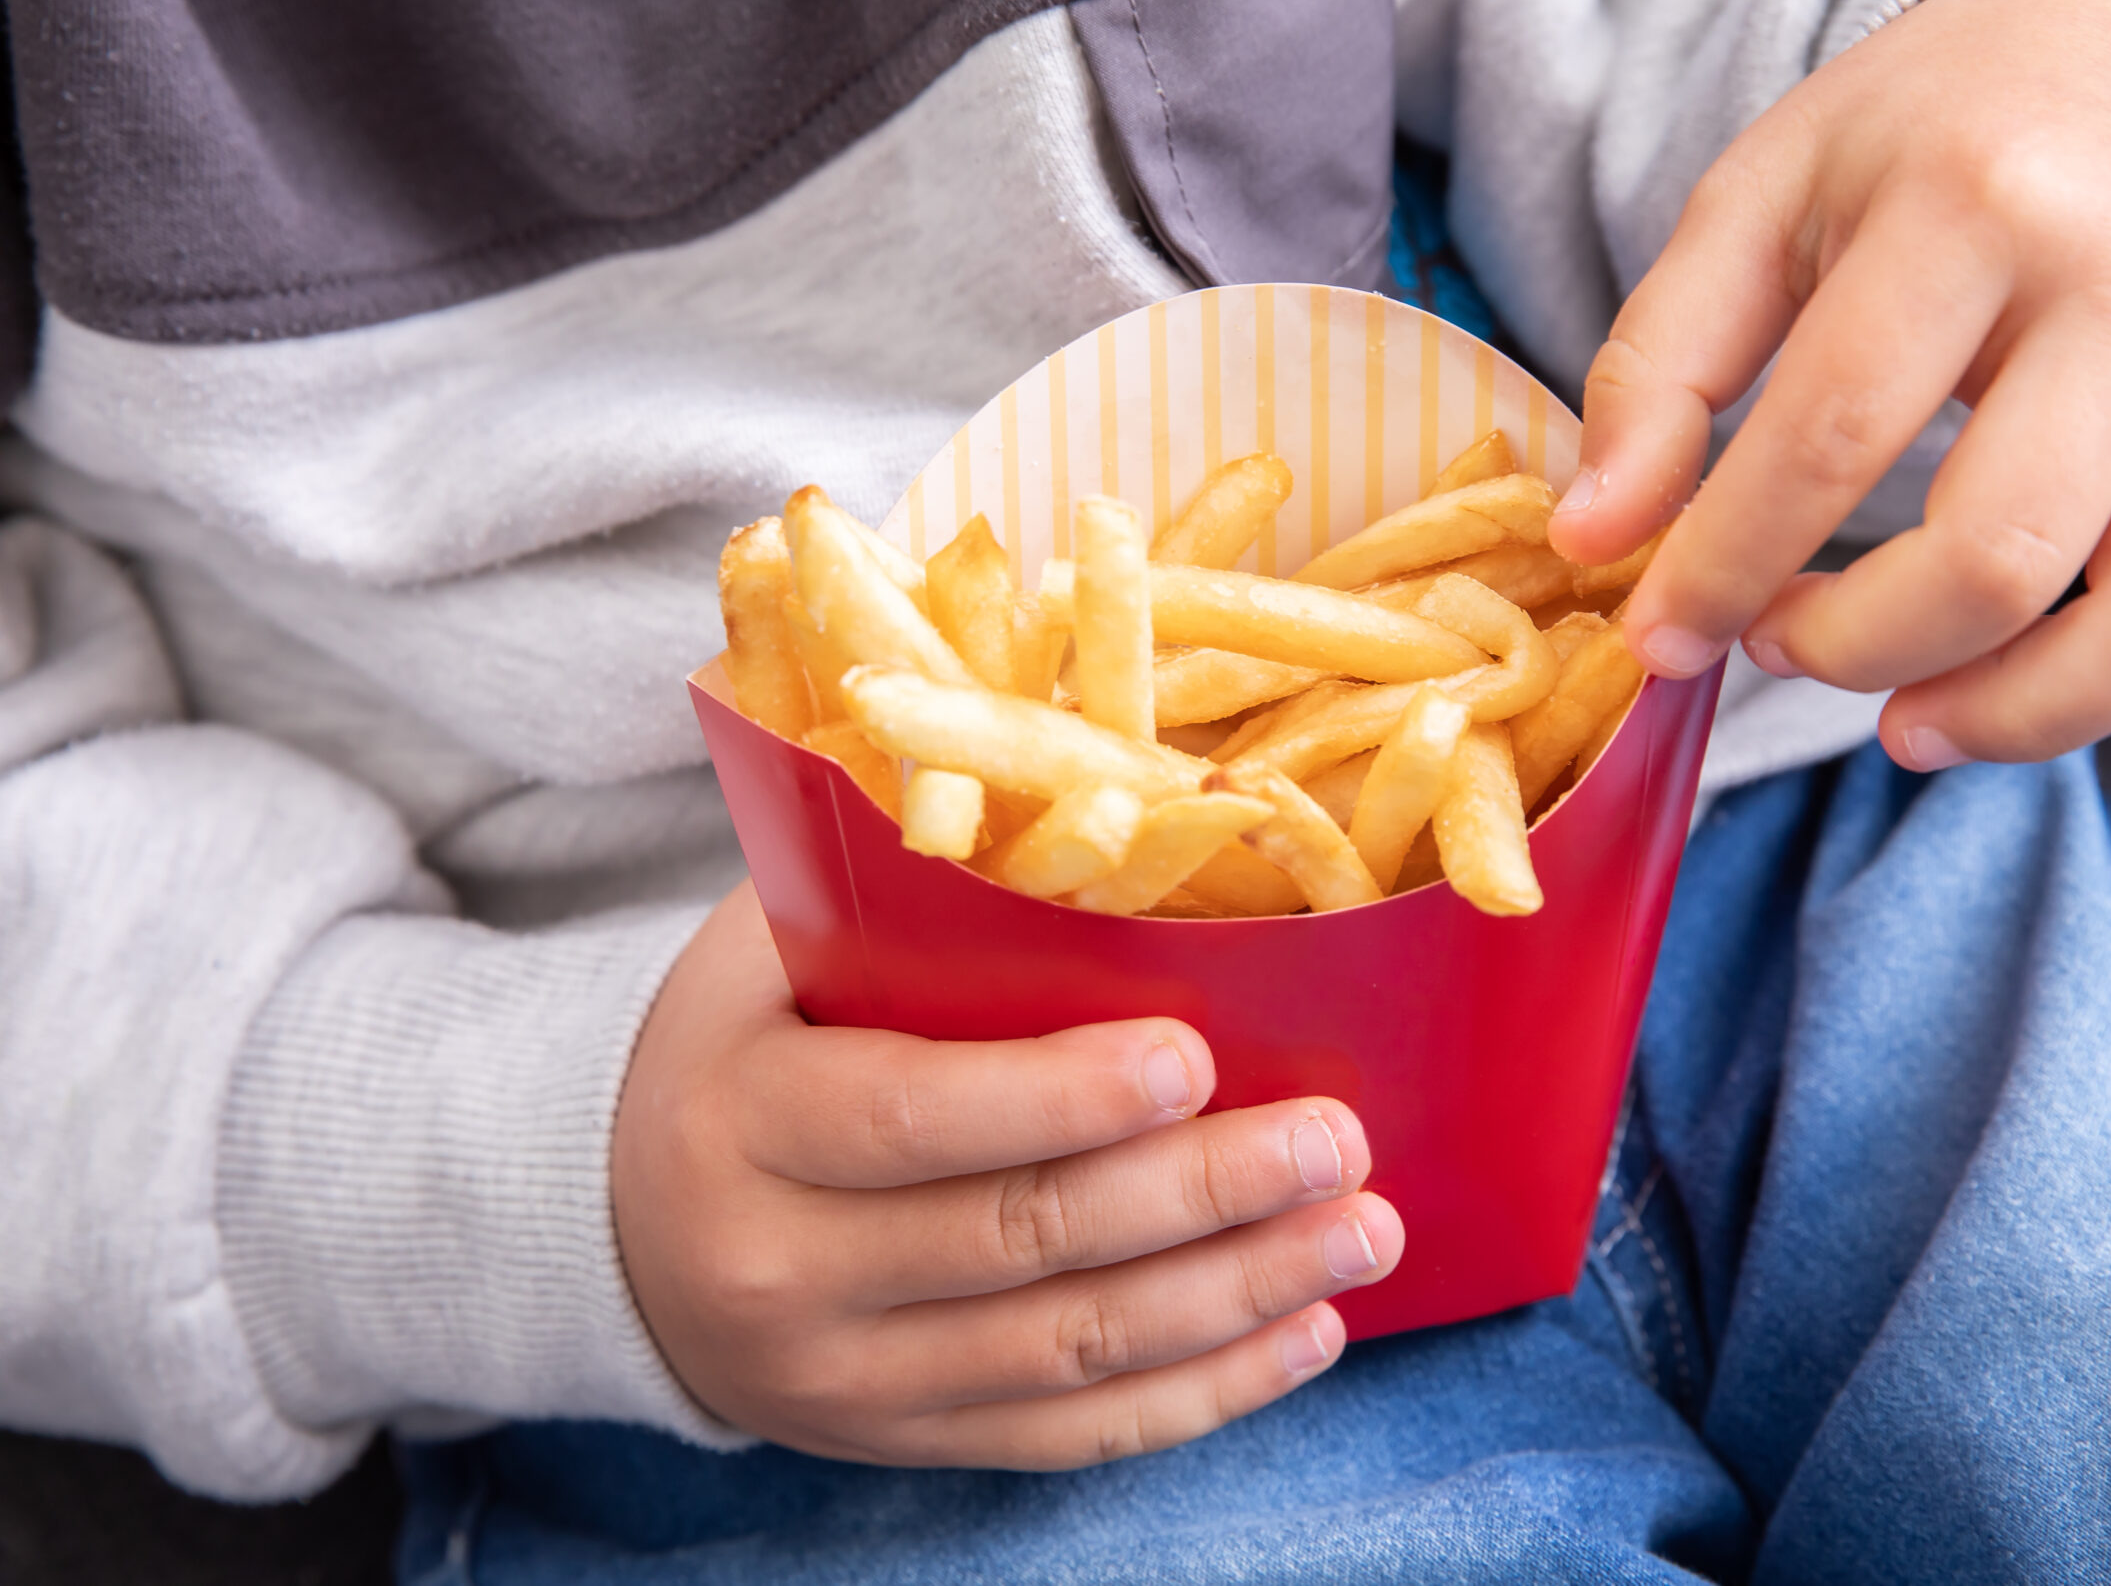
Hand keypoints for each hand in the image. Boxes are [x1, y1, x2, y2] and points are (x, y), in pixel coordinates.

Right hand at [612, 883, 1402, 1465]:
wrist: (623, 1223)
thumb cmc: (746, 1043)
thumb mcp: (771, 945)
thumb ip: (903, 884)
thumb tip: (1103, 792)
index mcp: (745, 1122)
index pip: (914, 1118)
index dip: (1059, 1097)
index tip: (1194, 1057)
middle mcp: (783, 1274)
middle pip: (1019, 1242)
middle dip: (1198, 1193)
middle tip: (1334, 1138)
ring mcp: (845, 1384)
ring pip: (1068, 1353)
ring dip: (1236, 1294)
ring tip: (1361, 1231)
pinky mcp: (907, 1444)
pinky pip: (1073, 1436)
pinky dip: (1204, 1392)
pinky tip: (1307, 1333)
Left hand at [1549, 0, 2110, 767]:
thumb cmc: (1924, 142)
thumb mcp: (1758, 203)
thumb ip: (1659, 368)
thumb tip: (1595, 539)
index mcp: (1985, 199)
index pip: (1834, 437)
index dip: (1724, 568)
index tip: (1658, 638)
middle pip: (1998, 557)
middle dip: (1856, 649)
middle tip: (1780, 645)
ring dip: (2008, 716)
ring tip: (1901, 719)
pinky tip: (2011, 674)